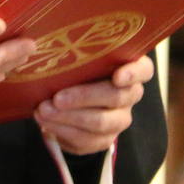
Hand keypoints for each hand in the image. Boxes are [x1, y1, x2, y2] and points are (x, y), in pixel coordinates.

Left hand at [34, 54, 153, 154]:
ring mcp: (119, 119)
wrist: (66, 99)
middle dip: (84, 97)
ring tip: (43, 110)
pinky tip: (46, 123)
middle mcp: (130, 94)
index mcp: (130, 68)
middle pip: (116, 97)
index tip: (117, 77)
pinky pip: (86, 140)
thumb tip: (39, 43)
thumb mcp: (78, 55)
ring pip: (100, 122)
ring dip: (69, 117)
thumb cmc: (75, 67)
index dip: (133, 73)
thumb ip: (74, 48)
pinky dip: (63, 131)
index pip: (144, 70)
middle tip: (57, 97)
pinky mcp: (104, 140)